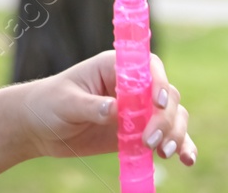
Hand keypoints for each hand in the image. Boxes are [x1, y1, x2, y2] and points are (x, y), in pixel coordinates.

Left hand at [22, 50, 195, 165]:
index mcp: (113, 67)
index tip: (157, 104)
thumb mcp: (65, 104)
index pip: (148, 68)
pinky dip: (182, 146)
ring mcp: (138, 109)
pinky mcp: (140, 131)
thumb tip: (114, 109)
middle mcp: (132, 86)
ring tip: (165, 153)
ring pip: (173, 116)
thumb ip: (90, 106)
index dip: (159, 83)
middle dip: (166, 118)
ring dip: (176, 133)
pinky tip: (187, 160)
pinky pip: (168, 136)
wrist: (40, 128)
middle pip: (166, 95)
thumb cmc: (48, 105)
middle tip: (151, 141)